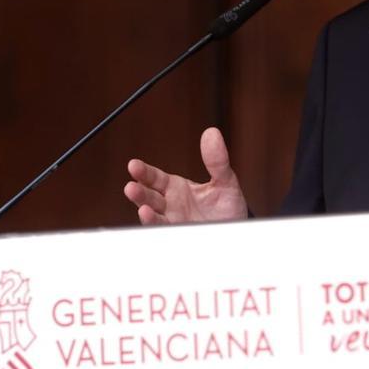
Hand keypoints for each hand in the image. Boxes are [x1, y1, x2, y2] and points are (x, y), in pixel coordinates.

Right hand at [123, 127, 248, 224]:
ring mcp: (174, 222)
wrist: (238, 230)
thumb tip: (212, 133)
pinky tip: (158, 223)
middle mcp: (170, 205)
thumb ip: (217, 161)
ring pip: (154, 217)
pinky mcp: (180, 235)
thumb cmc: (227, 206)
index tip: (133, 165)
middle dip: (139, 193)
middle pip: (149, 198)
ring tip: (143, 209)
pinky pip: (167, 231)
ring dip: (147, 214)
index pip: (154, 178)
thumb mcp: (225, 181)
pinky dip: (160, 228)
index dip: (143, 172)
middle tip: (131, 187)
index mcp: (176, 188)